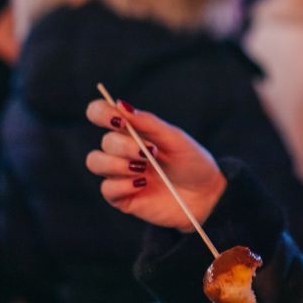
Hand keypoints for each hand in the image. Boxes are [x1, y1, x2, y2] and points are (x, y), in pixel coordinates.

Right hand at [84, 99, 226, 231]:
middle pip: (104, 142)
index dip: (101, 113)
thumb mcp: (175, 139)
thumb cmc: (192, 162)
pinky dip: (122, 185)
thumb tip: (119, 104)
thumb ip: (148, 122)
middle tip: (150, 152)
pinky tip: (143, 185)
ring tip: (143, 169)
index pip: (100, 114)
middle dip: (124, 146)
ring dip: (117, 164)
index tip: (119, 121)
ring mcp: (120, 174)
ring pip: (96, 162)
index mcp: (132, 131)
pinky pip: (106, 189)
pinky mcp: (122, 198)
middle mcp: (122, 151)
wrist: (206, 195)